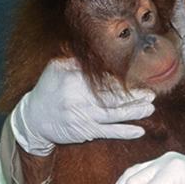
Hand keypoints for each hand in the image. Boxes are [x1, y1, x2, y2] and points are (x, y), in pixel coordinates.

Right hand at [11, 58, 154, 152]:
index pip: (102, 80)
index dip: (121, 81)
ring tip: (150, 108)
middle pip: (111, 98)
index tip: (137, 79)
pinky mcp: (85, 132)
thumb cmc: (48, 90)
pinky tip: (139, 131)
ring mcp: (83, 118)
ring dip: (134, 113)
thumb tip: (95, 51)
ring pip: (113, 115)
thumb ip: (75, 61)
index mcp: (72, 81)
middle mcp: (78, 100)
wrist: (33, 120)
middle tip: (151, 93)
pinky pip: (108, 133)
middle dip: (133, 96)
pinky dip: (124, 132)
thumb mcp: (55, 69)